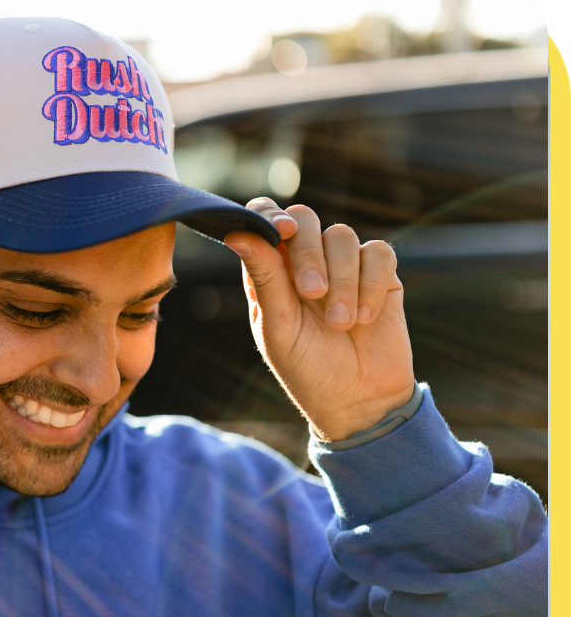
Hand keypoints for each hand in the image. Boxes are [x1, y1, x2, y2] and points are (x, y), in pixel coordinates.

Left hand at [223, 199, 413, 441]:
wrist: (359, 401)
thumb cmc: (308, 369)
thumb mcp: (279, 328)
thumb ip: (263, 278)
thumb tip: (237, 232)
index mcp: (270, 271)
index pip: (264, 219)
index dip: (269, 215)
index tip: (281, 230)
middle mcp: (305, 261)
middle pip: (305, 219)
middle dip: (307, 253)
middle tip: (311, 293)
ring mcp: (344, 265)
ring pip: (342, 236)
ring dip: (341, 281)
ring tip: (340, 324)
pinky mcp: (380, 275)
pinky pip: (378, 254)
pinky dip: (371, 285)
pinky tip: (365, 318)